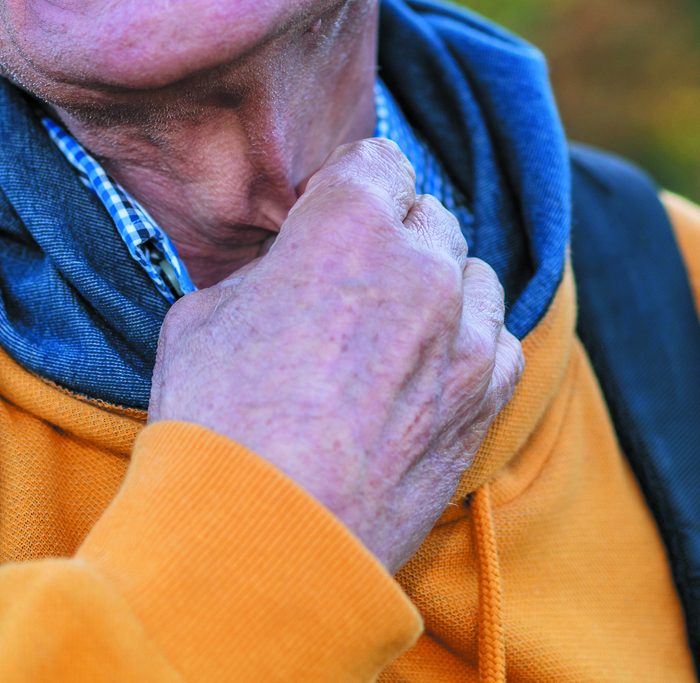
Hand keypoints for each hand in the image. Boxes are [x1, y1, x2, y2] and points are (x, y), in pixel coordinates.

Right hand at [147, 139, 523, 572]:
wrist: (264, 538)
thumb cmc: (217, 423)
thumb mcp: (201, 314)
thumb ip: (260, 273)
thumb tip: (281, 273)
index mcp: (347, 220)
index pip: (377, 160)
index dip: (347, 188)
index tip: (324, 221)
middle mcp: (422, 264)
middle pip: (428, 216)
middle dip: (392, 238)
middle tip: (346, 285)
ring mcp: (466, 334)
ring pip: (471, 275)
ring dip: (436, 290)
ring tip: (385, 335)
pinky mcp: (487, 398)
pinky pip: (498, 342)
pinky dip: (466, 348)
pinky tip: (419, 376)